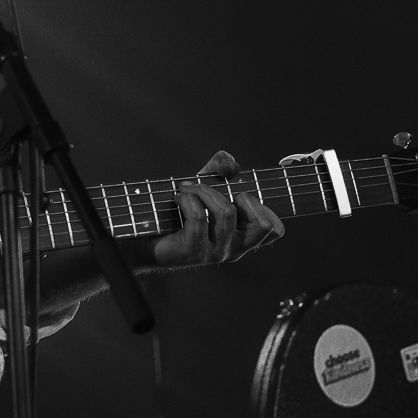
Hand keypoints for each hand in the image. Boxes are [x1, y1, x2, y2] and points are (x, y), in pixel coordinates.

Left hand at [148, 150, 282, 267]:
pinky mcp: (193, 251)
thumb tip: (232, 163)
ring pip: (226, 212)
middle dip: (238, 195)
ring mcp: (215, 253)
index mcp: (242, 237)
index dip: (265, 207)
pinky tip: (177, 198)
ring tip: (186, 188)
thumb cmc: (177, 211)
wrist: (143, 234)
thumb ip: (220, 168)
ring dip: (204, 190)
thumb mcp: (204, 184)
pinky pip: (198, 217)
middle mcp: (234, 249)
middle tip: (213, 190)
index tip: (241, 194)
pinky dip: (187, 199)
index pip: (275, 230)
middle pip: (260, 223)